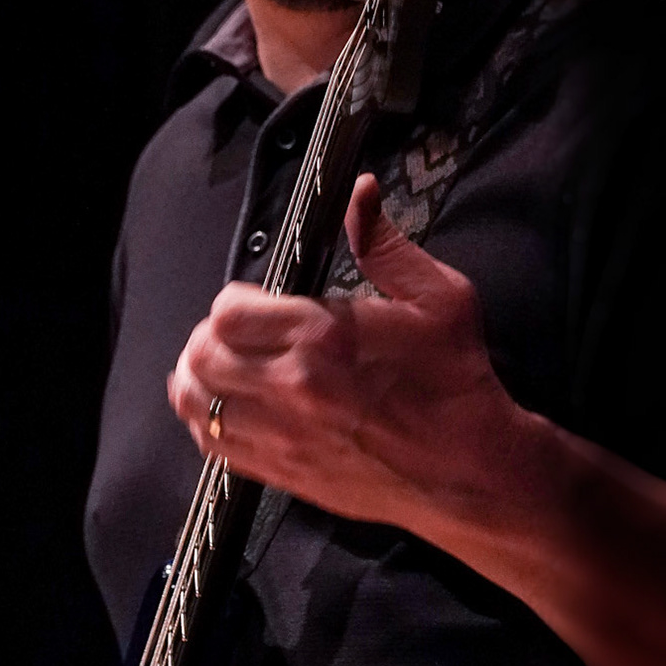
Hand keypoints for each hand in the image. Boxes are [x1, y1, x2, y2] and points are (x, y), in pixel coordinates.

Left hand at [167, 173, 514, 529]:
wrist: (470, 473)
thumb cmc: (456, 383)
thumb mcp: (439, 297)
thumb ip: (384, 242)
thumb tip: (359, 193)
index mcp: (325, 338)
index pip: (228, 310)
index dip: (236, 299)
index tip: (259, 301)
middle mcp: (293, 388)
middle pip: (202, 354)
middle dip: (212, 335)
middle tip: (239, 332)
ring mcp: (283, 436)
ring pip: (195, 402)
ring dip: (201, 377)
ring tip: (224, 367)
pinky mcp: (282, 473)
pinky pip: (213, 447)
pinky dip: (207, 422)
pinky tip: (227, 407)